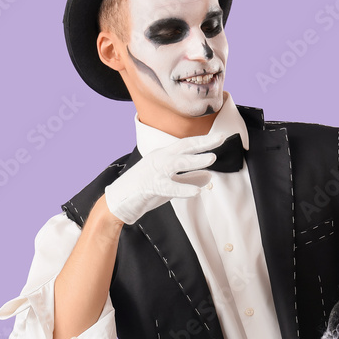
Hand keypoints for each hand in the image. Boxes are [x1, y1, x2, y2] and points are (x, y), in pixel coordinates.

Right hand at [104, 132, 227, 224]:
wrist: (118, 201)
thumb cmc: (143, 190)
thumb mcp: (171, 183)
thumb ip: (189, 179)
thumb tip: (209, 177)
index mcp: (163, 156)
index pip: (186, 144)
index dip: (204, 141)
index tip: (220, 137)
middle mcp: (159, 159)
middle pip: (183, 147)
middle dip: (203, 142)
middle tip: (221, 138)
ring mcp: (154, 171)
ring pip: (177, 162)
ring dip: (195, 160)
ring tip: (211, 159)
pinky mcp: (149, 186)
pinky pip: (169, 187)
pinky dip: (183, 189)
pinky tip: (197, 192)